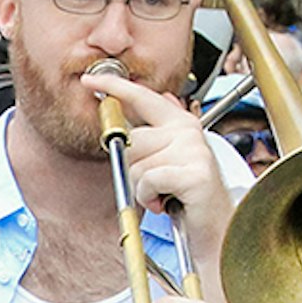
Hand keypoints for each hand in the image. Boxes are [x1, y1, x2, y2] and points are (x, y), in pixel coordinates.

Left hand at [86, 70, 230, 231]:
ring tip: (161, 194)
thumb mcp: (169, 158)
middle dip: (132, 168)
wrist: (212, 222)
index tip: (89, 79)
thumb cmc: (185, 194)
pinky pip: (148, 181)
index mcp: (179, 123)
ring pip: (137, 165)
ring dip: (141, 188)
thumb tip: (157, 99)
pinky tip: (165, 202)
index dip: (116, 87)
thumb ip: (158, 132)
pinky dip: (149, 197)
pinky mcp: (195, 173)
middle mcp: (187, 130)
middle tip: (152, 184)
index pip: (144, 97)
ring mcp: (193, 150)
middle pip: (132, 141)